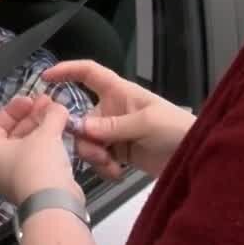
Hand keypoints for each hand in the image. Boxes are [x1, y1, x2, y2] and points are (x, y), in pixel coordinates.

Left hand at [0, 94, 82, 205]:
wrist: (53, 202)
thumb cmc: (38, 165)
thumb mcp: (44, 134)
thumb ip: (50, 115)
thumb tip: (58, 107)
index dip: (13, 109)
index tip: (29, 99)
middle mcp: (0, 167)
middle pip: (14, 134)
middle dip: (32, 116)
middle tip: (48, 102)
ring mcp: (18, 178)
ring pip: (29, 146)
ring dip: (42, 128)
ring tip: (58, 113)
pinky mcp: (35, 185)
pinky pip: (39, 159)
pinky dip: (49, 144)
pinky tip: (61, 132)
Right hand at [42, 60, 194, 178]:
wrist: (197, 155)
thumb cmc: (177, 128)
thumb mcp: (147, 123)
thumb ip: (113, 126)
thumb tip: (81, 128)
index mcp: (119, 92)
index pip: (89, 73)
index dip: (68, 71)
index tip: (46, 78)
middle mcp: (113, 110)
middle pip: (82, 119)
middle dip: (84, 139)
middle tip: (98, 154)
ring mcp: (115, 132)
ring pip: (88, 142)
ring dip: (95, 156)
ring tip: (111, 167)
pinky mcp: (120, 153)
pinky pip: (100, 158)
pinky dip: (104, 167)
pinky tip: (117, 174)